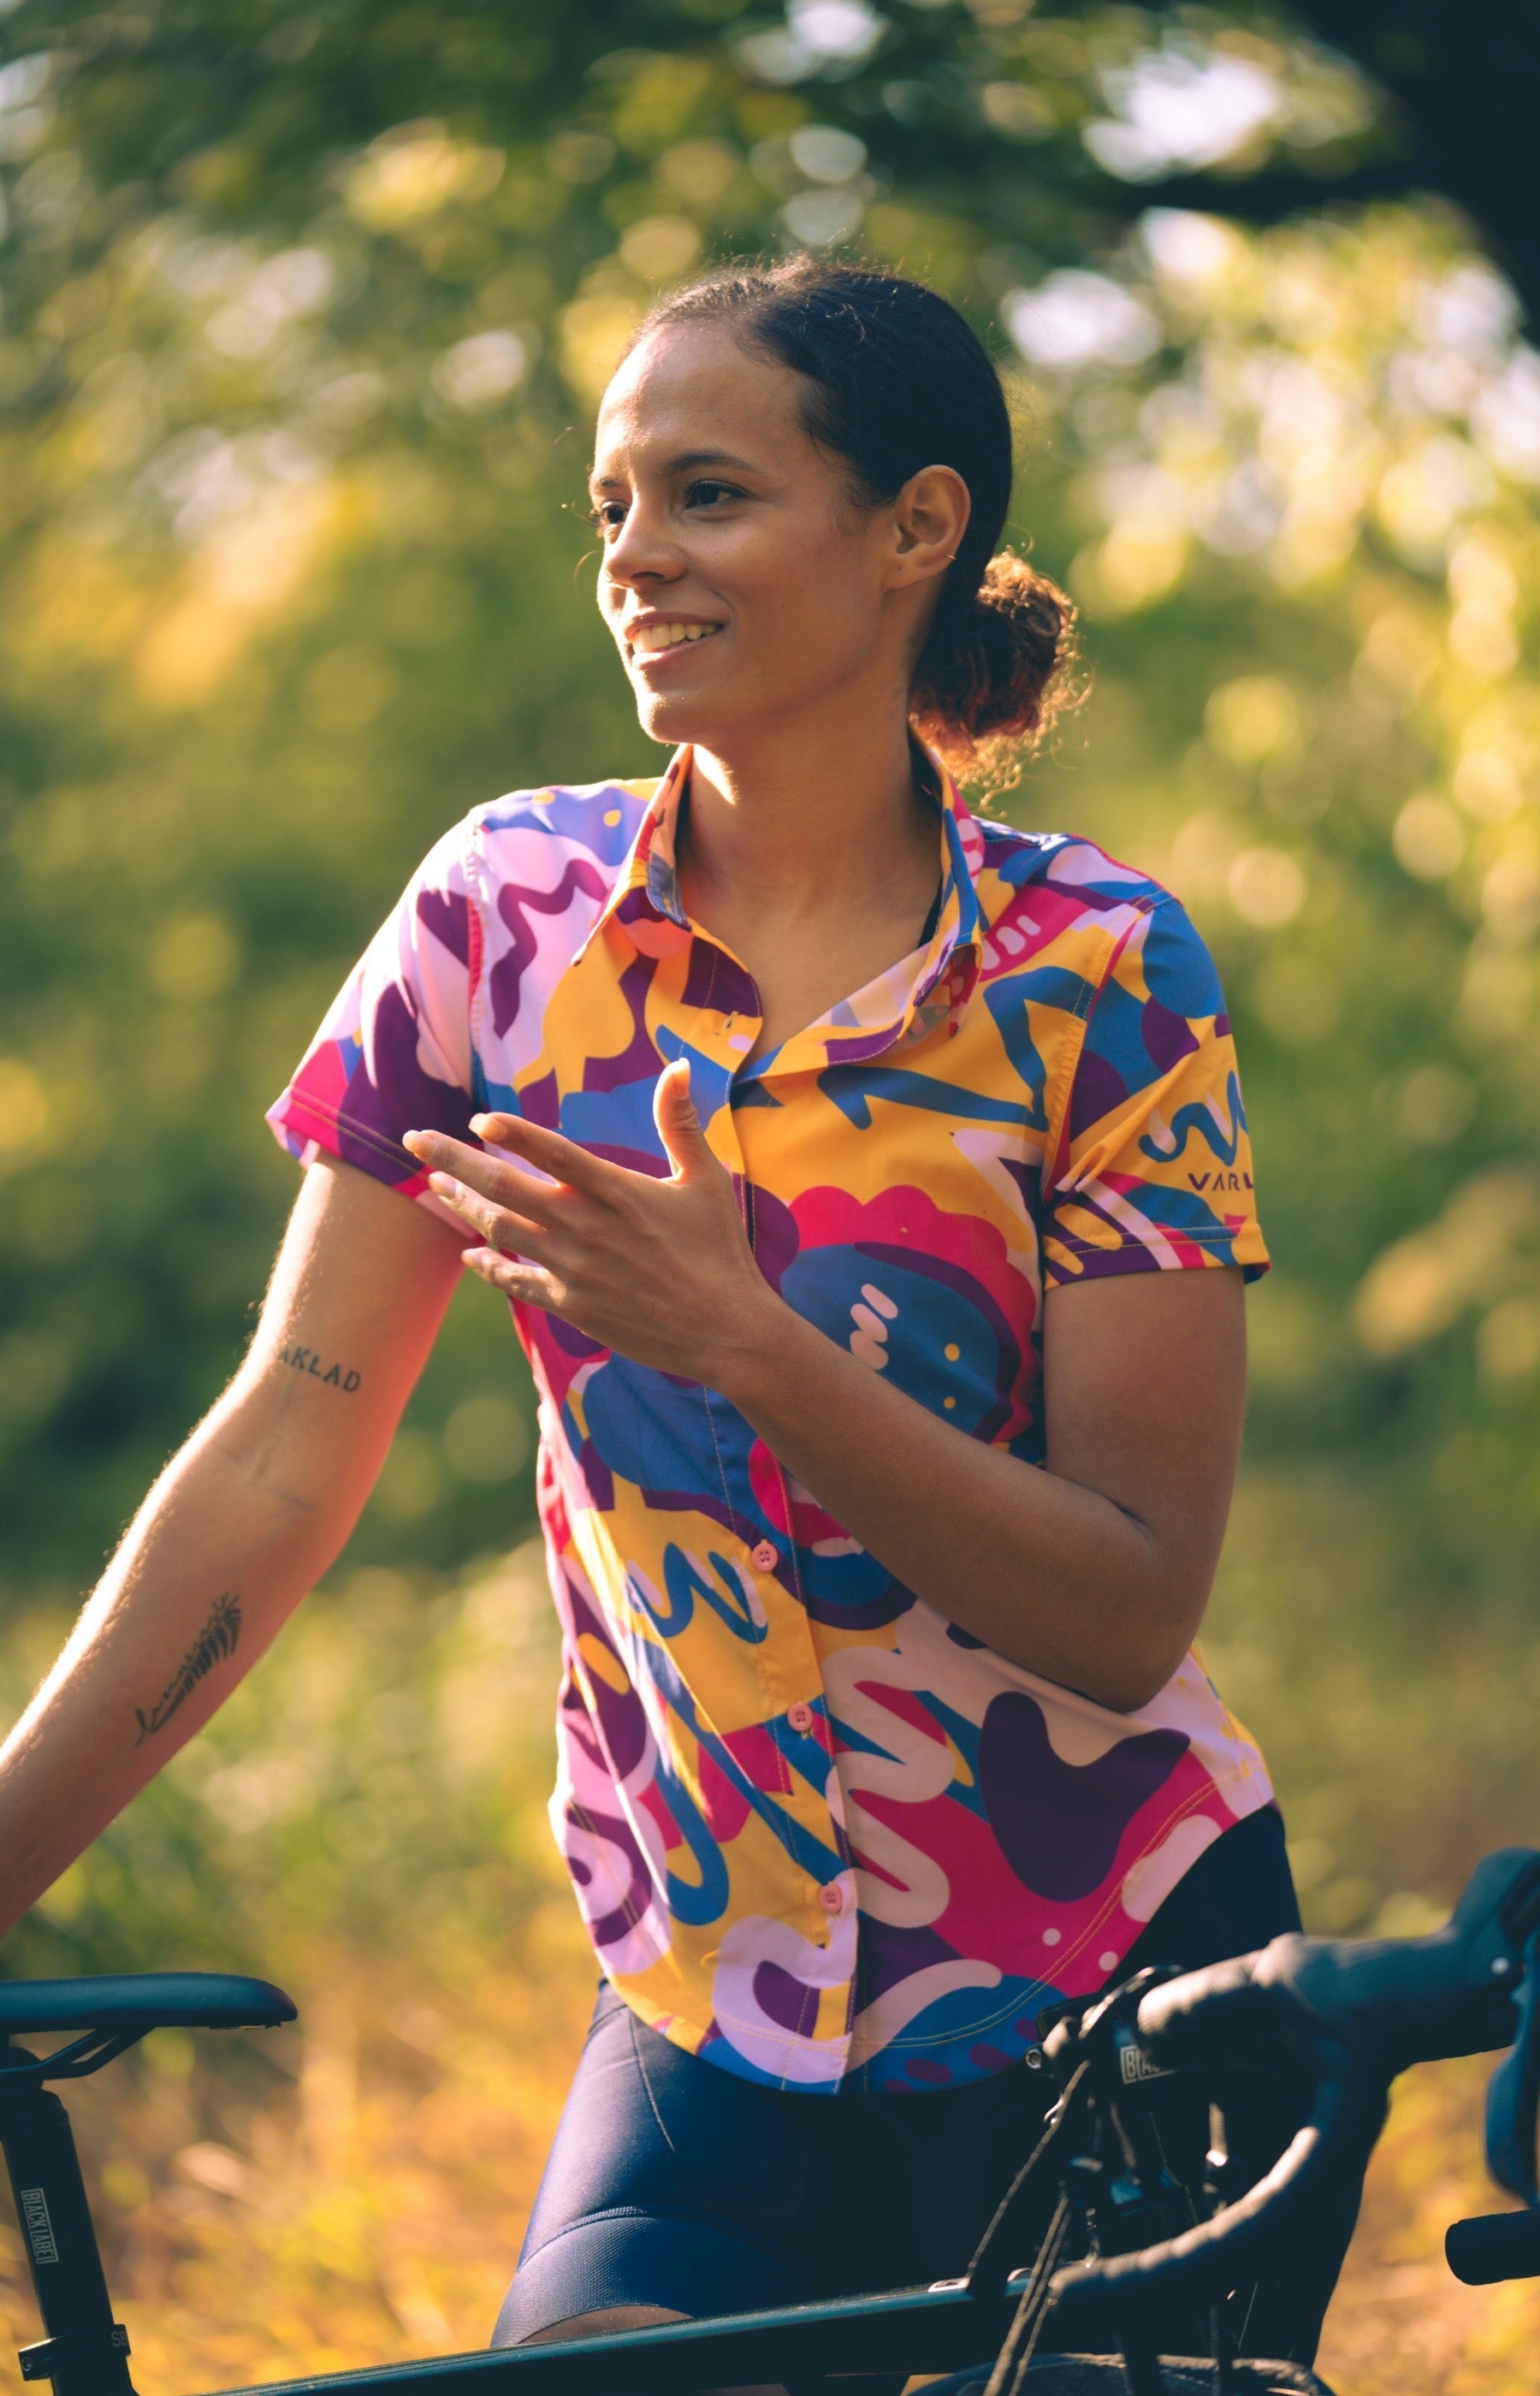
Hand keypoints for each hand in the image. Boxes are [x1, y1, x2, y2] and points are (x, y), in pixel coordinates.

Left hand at [402, 1060, 776, 1384]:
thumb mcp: (705, 1180)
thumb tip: (677, 1065)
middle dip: (452, 1160)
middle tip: (414, 1139)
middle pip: (504, 1188)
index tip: (478, 1119)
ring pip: (501, 1230)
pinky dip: (488, 1265)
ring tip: (433, 1183)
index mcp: (618, 1192)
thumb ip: (681, 1123)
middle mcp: (587, 1229)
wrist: (727, 1332)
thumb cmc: (720, 1251)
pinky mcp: (573, 1306)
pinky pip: (517, 1281)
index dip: (513, 1134)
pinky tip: (468, 1253)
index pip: (553, 1152)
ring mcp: (575, 1270)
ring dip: (462, 1205)